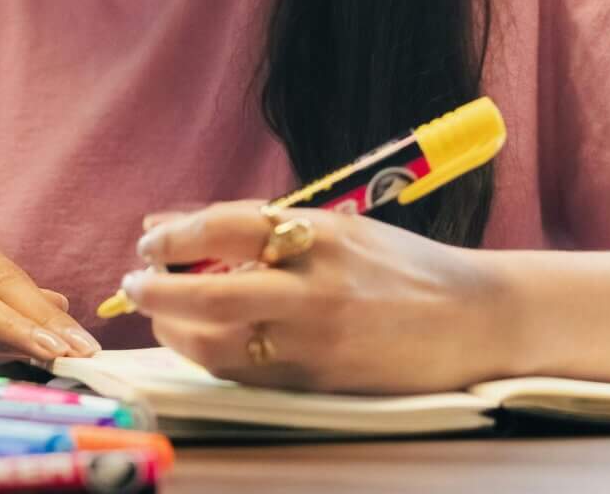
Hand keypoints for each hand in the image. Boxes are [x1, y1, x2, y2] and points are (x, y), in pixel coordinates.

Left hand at [122, 202, 515, 392]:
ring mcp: (318, 343)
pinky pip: (247, 374)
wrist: (475, 321)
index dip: (176, 235)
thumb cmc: (401, 267)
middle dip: (158, 291)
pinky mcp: (320, 383)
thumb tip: (174, 226)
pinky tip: (201, 343)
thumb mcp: (338, 229)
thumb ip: (260, 227)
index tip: (149, 240)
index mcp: (322, 237)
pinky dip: (213, 358)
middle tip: (133, 284)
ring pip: (220, 345)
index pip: (227, 227)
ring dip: (176, 332)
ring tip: (160, 317)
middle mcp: (317, 290)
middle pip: (212, 294)